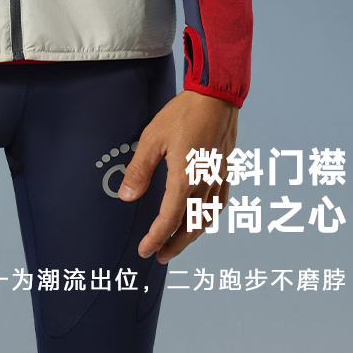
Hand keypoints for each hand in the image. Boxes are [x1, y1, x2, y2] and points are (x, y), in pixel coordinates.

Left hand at [118, 89, 237, 263]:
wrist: (217, 96)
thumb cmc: (184, 113)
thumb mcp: (153, 138)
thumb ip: (139, 170)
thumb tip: (126, 197)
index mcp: (185, 179)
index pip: (168, 220)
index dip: (155, 238)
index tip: (145, 250)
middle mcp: (205, 184)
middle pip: (190, 227)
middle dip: (174, 245)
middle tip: (159, 256)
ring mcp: (219, 179)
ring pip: (206, 219)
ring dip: (191, 235)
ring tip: (177, 242)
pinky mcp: (226, 171)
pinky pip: (219, 204)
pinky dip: (208, 218)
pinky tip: (202, 218)